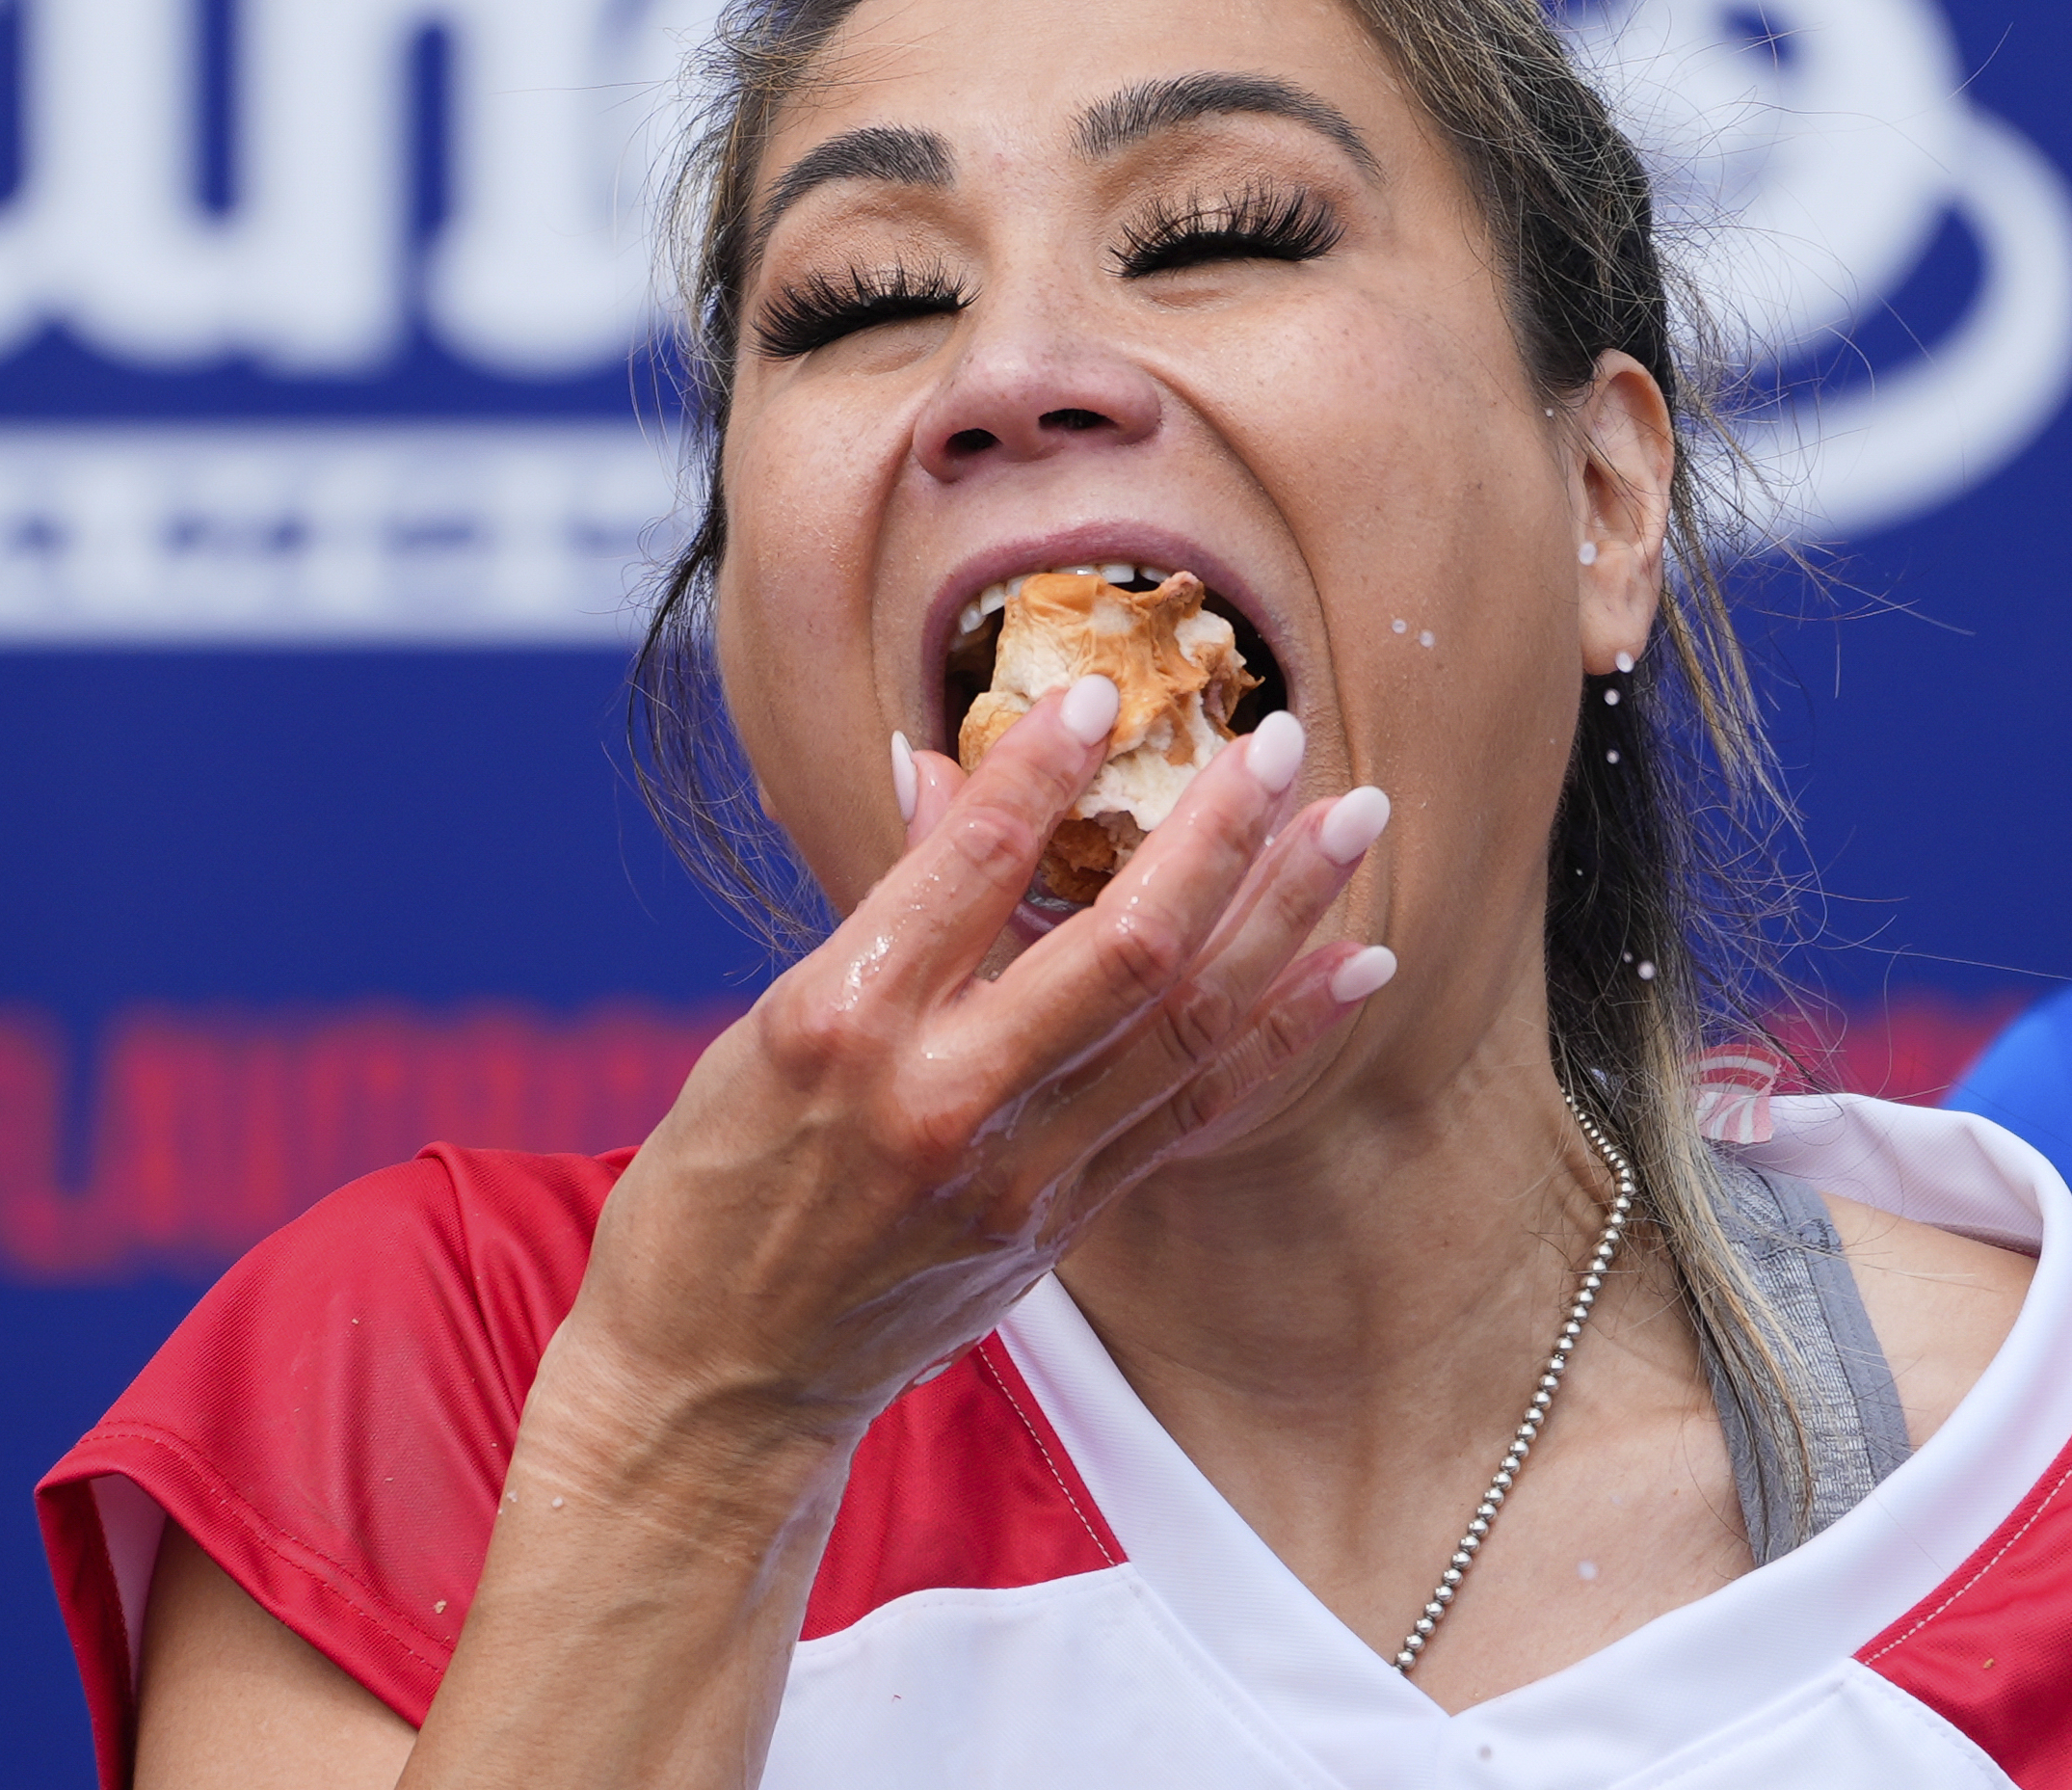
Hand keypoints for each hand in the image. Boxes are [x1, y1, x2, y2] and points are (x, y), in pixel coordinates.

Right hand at [556, 683, 1393, 1461]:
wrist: (719, 1382)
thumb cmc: (715, 1187)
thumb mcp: (757, 1027)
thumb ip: (879, 909)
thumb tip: (940, 771)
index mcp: (846, 1023)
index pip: (974, 862)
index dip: (1048, 767)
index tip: (1104, 688)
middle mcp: (944, 1098)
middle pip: (1121, 945)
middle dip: (1217, 830)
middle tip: (1280, 735)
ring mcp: (1019, 1173)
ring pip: (1185, 1023)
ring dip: (1283, 913)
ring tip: (1356, 818)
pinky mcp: (1063, 1224)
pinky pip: (1196, 1108)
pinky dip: (1282, 1031)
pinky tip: (1351, 963)